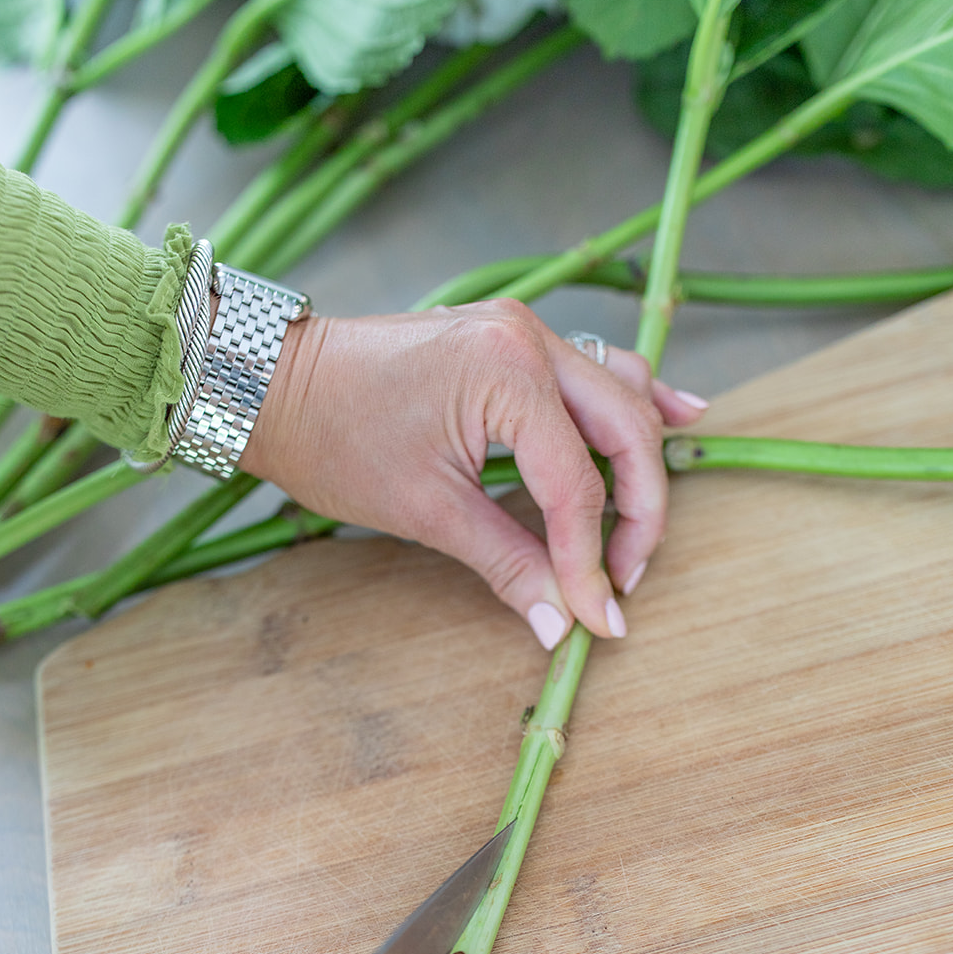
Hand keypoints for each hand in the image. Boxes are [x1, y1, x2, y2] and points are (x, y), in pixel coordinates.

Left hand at [241, 300, 706, 647]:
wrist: (274, 383)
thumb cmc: (334, 437)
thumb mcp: (425, 511)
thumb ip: (507, 563)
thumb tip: (561, 622)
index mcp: (508, 373)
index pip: (577, 483)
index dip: (592, 559)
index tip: (600, 617)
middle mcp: (529, 338)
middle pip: (625, 431)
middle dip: (636, 512)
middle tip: (625, 579)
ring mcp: (524, 331)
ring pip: (621, 395)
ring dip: (639, 461)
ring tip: (644, 527)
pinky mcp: (512, 340)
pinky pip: (597, 370)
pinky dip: (633, 402)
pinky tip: (678, 417)